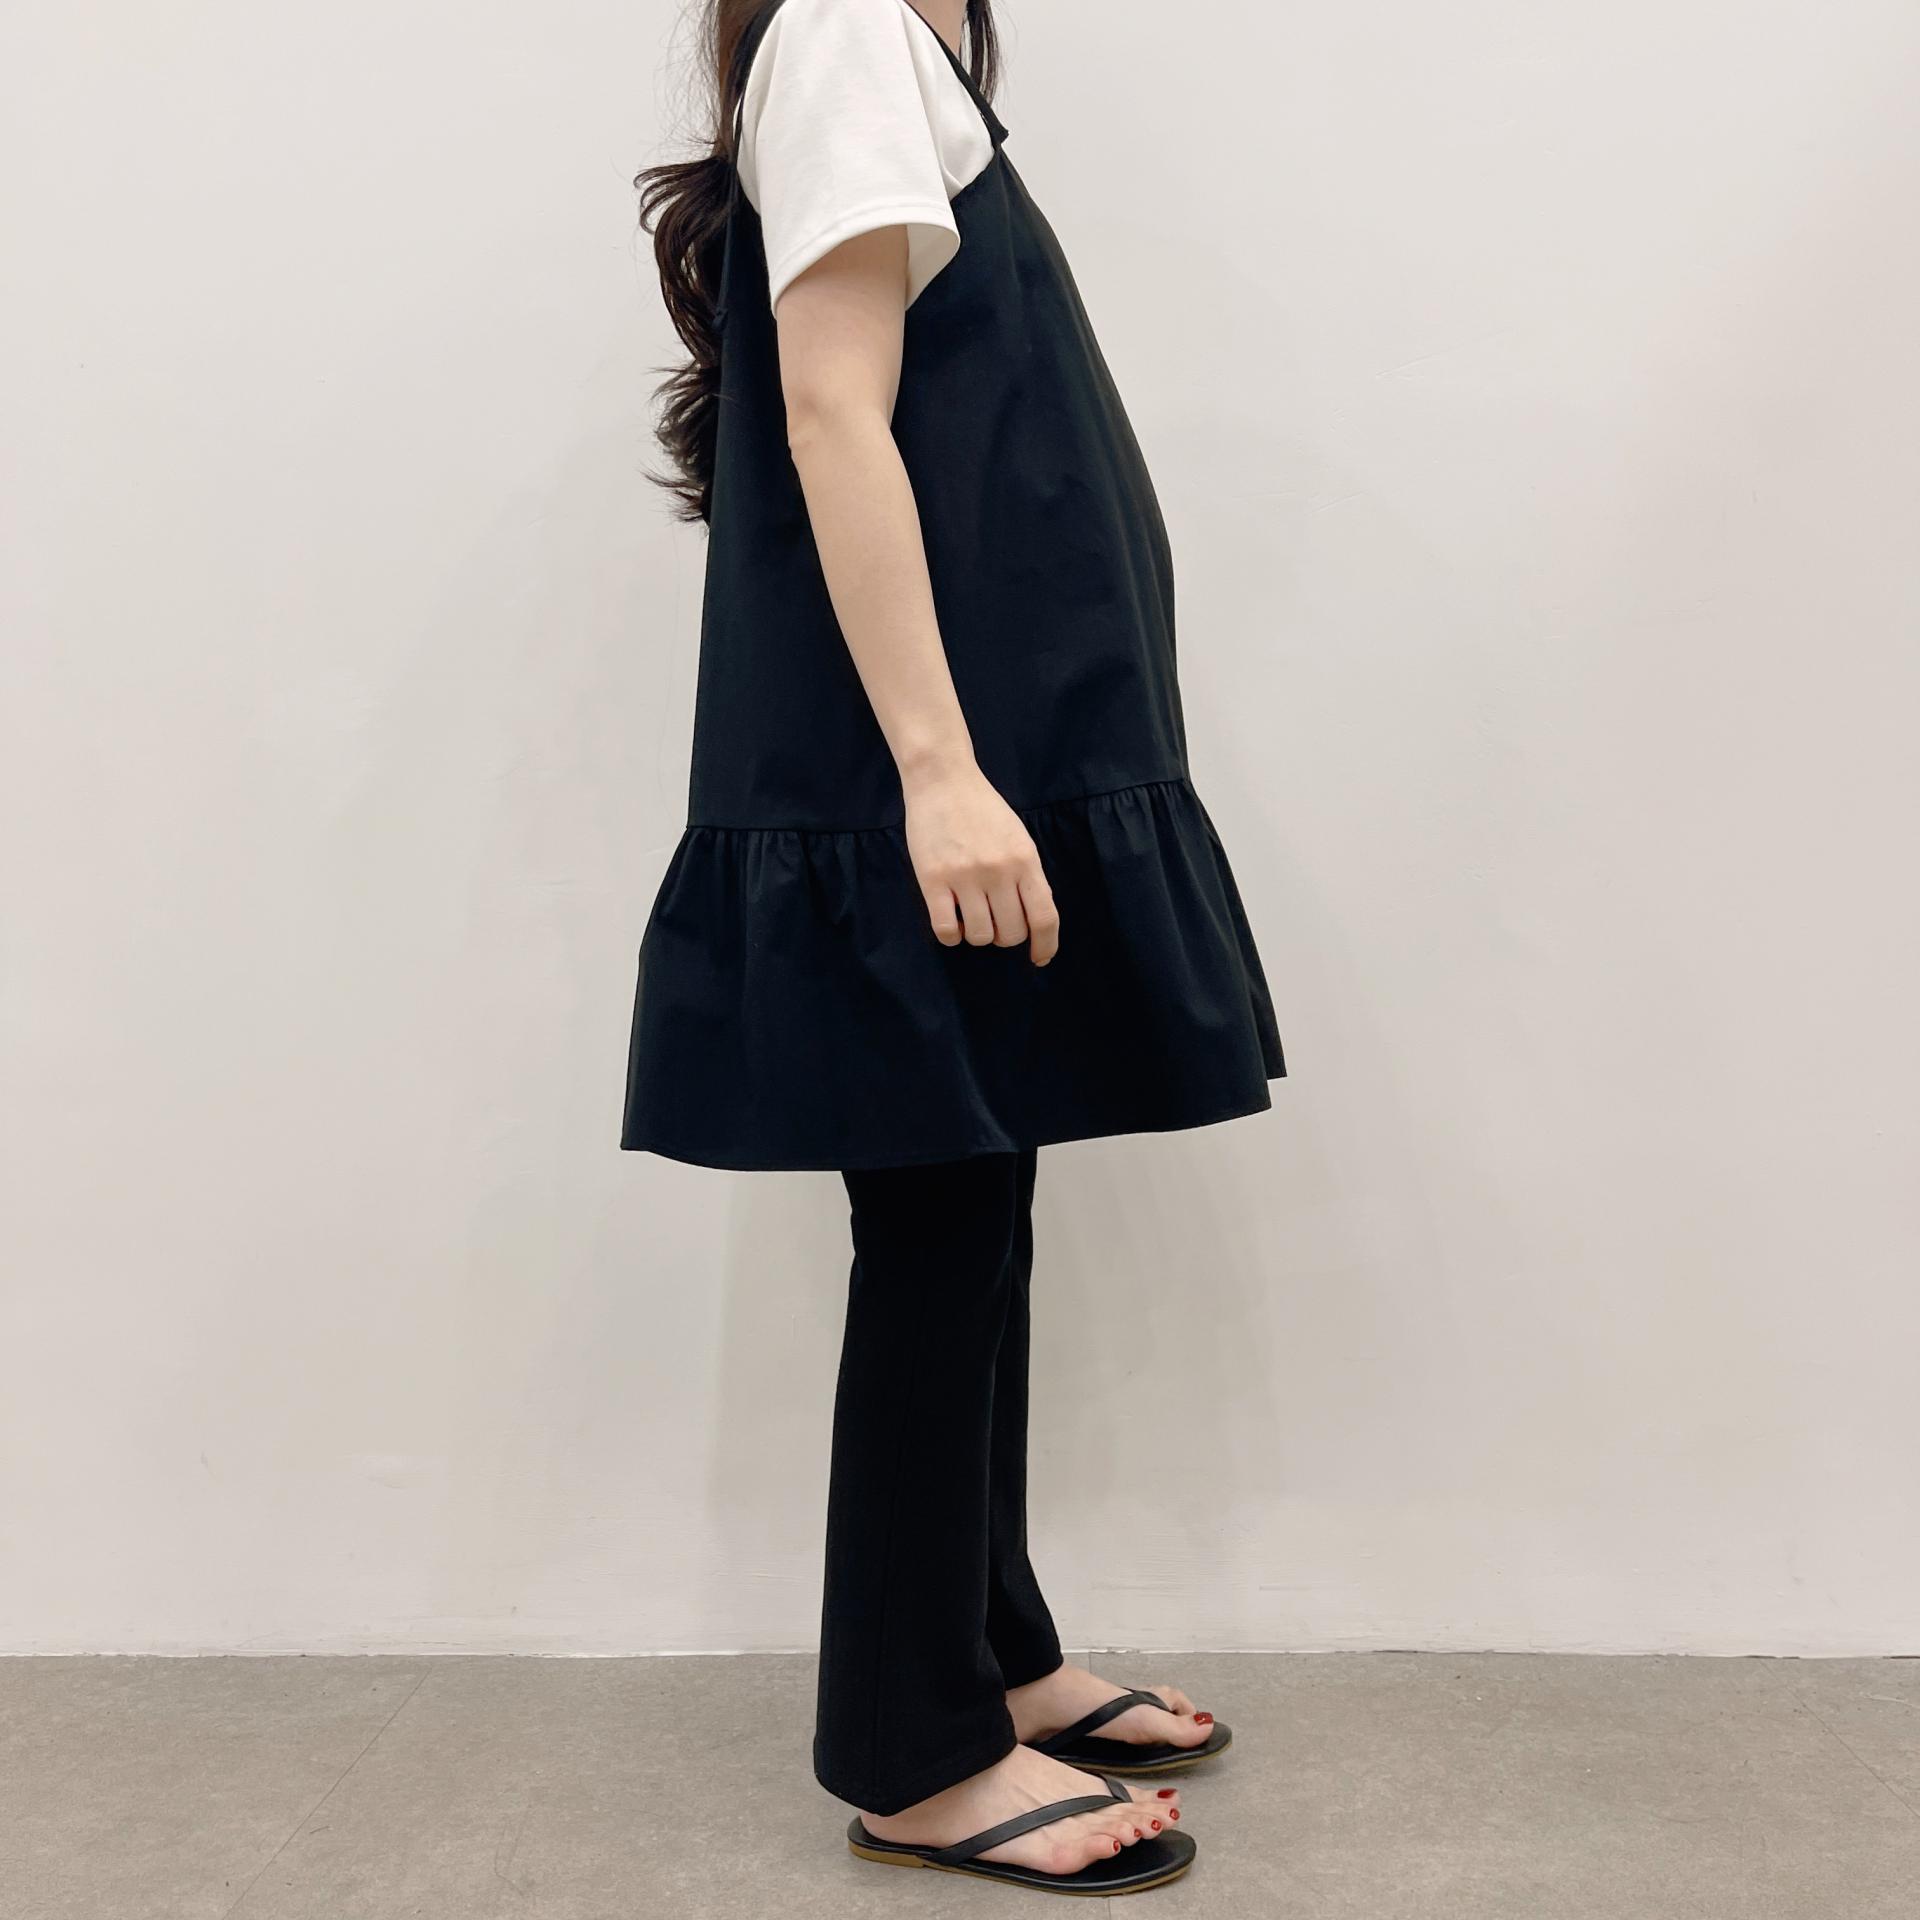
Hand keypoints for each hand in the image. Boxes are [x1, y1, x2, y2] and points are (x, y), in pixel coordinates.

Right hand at [903, 761, 1059, 965]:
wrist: (943, 781)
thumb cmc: (983, 809)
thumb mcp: (1018, 838)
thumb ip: (1027, 875)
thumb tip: (1033, 918)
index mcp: (1025, 860)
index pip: (1044, 917)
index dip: (1045, 945)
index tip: (1039, 958)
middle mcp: (998, 871)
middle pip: (1011, 933)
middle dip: (1006, 937)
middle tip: (996, 922)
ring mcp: (964, 876)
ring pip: (980, 936)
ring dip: (978, 936)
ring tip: (971, 917)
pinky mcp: (932, 879)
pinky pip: (946, 930)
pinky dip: (952, 936)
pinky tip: (952, 922)